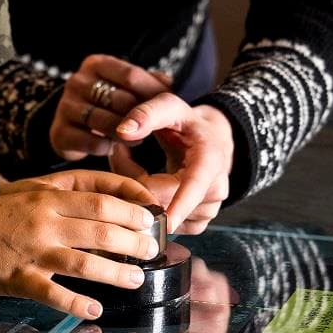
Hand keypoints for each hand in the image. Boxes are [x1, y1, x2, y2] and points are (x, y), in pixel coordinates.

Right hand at [0, 171, 159, 318]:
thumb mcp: (30, 194)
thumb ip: (63, 199)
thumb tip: (104, 210)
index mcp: (49, 198)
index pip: (101, 200)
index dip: (131, 210)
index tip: (151, 219)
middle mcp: (45, 222)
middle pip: (100, 229)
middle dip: (133, 242)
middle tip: (153, 250)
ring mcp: (33, 252)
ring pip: (84, 263)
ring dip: (115, 273)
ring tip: (136, 280)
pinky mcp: (19, 279)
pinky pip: (53, 294)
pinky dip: (76, 303)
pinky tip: (95, 310)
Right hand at [50, 54, 171, 160]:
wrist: (73, 127)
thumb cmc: (110, 104)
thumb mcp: (129, 87)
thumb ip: (151, 83)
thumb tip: (173, 85)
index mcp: (96, 64)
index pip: (131, 76)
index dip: (153, 94)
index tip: (170, 109)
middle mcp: (77, 81)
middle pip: (119, 100)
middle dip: (139, 117)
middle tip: (154, 130)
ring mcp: (65, 106)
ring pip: (105, 122)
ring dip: (126, 134)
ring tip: (138, 140)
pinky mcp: (58, 133)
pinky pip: (91, 142)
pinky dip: (107, 148)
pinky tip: (114, 149)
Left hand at [111, 95, 232, 233]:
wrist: (210, 140)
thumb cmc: (187, 123)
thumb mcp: (169, 107)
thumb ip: (146, 114)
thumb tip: (123, 132)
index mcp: (210, 162)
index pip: (191, 188)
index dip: (177, 206)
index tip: (163, 223)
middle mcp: (214, 190)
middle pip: (163, 201)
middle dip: (132, 182)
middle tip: (118, 154)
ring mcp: (207, 211)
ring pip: (160, 214)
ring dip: (136, 194)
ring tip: (130, 166)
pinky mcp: (198, 223)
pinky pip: (166, 225)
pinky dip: (149, 209)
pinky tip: (144, 187)